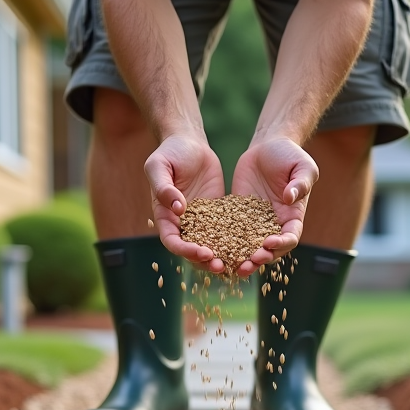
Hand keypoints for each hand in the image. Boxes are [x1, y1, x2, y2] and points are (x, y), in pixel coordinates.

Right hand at [144, 133, 226, 272]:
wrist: (189, 142)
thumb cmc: (169, 152)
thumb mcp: (159, 166)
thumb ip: (163, 187)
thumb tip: (178, 209)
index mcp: (165, 216)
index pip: (172, 241)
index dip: (185, 250)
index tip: (201, 253)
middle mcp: (182, 223)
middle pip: (191, 250)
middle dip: (205, 261)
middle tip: (221, 266)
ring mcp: (201, 220)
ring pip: (210, 245)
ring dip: (222, 257)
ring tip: (236, 264)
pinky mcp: (218, 214)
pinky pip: (226, 231)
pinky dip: (236, 241)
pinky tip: (250, 246)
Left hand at [230, 137, 318, 276]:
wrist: (268, 146)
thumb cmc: (290, 155)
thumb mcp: (302, 166)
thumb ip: (300, 183)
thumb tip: (289, 198)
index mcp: (293, 216)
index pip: (291, 236)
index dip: (282, 244)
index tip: (269, 243)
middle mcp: (275, 224)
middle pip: (270, 250)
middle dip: (261, 258)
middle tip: (249, 263)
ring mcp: (256, 222)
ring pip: (250, 247)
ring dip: (243, 259)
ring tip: (233, 268)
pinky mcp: (238, 215)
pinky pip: (232, 233)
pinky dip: (226, 244)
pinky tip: (215, 250)